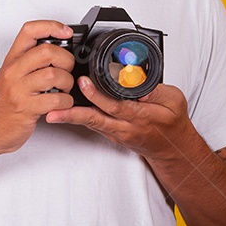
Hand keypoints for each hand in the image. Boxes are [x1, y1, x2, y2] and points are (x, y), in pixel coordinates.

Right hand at [0, 21, 76, 153]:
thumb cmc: (2, 105)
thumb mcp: (11, 76)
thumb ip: (29, 62)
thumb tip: (58, 50)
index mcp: (11, 60)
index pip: (30, 30)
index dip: (51, 26)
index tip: (66, 32)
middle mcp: (13, 72)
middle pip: (47, 51)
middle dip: (66, 60)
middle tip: (66, 70)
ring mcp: (18, 90)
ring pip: (53, 74)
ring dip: (67, 82)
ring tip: (64, 89)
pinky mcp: (26, 108)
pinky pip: (56, 99)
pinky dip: (65, 101)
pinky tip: (60, 103)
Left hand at [45, 78, 194, 159]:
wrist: (172, 148)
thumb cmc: (173, 122)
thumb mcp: (173, 100)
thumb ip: (154, 89)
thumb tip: (135, 78)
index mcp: (141, 116)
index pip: (116, 106)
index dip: (98, 95)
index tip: (84, 83)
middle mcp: (125, 127)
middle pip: (96, 118)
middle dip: (75, 110)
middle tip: (57, 103)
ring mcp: (117, 133)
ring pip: (91, 123)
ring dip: (70, 118)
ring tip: (52, 113)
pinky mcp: (111, 134)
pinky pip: (93, 125)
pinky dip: (77, 119)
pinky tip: (63, 114)